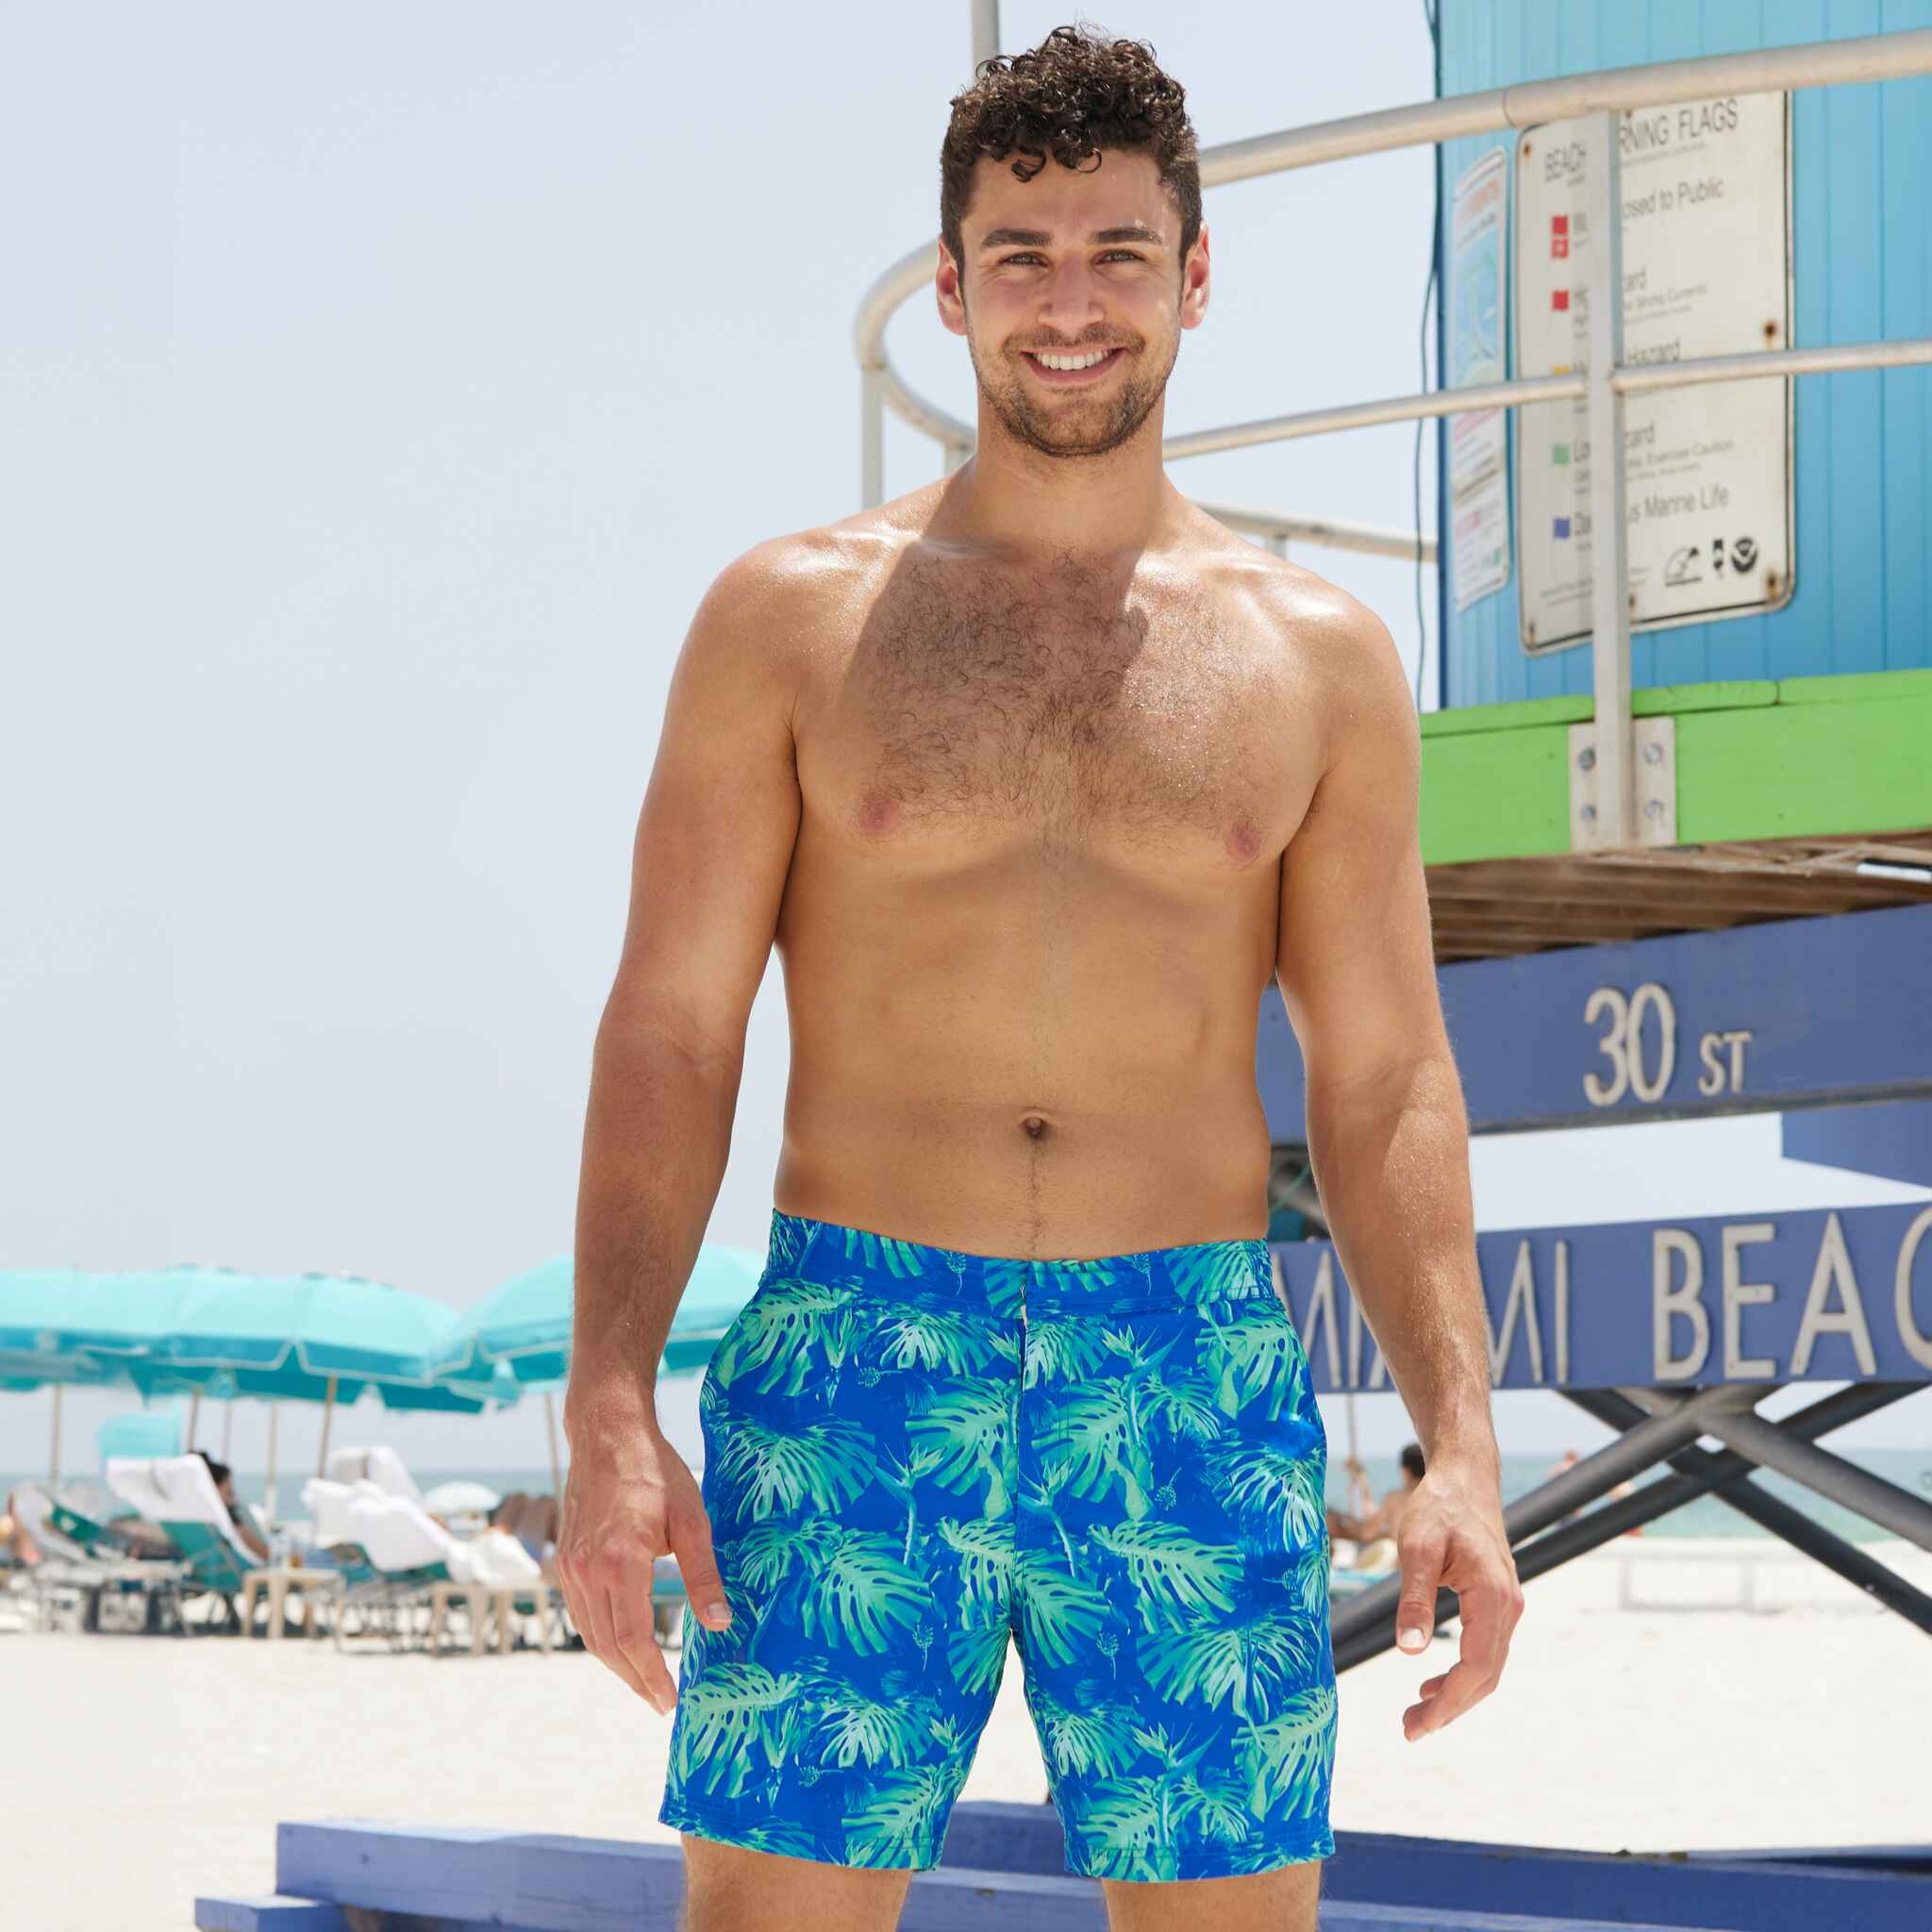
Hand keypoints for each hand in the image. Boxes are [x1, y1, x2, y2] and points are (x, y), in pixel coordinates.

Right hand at [556, 1419, 730, 1714]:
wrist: (606, 1434)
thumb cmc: (654, 1472)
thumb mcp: (691, 1519)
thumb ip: (704, 1575)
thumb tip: (721, 1624)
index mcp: (620, 1563)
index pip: (633, 1640)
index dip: (651, 1676)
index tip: (670, 1701)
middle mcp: (587, 1571)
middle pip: (608, 1646)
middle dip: (634, 1679)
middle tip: (660, 1701)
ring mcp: (570, 1567)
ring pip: (589, 1633)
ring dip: (616, 1663)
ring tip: (644, 1680)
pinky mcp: (564, 1560)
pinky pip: (580, 1613)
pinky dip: (600, 1636)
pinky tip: (621, 1642)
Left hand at [1392, 1455, 1522, 1741]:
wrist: (1464, 1479)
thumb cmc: (1439, 1508)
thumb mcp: (1417, 1547)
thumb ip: (1413, 1598)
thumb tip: (1409, 1652)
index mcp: (1492, 1597)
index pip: (1476, 1668)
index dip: (1447, 1702)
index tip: (1416, 1724)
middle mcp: (1508, 1607)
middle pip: (1485, 1677)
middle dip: (1449, 1707)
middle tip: (1409, 1729)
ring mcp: (1507, 1605)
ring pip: (1487, 1667)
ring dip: (1455, 1695)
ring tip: (1416, 1714)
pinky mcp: (1497, 1602)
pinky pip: (1486, 1650)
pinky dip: (1462, 1674)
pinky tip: (1431, 1682)